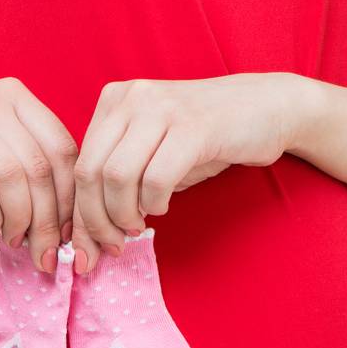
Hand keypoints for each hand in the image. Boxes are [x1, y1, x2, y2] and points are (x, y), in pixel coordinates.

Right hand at [0, 78, 77, 275]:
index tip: (70, 230)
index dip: (71, 195)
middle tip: (48, 252)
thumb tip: (67, 218)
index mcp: (14, 94)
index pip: (62, 146)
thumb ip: (26, 162)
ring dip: (21, 222)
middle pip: (41, 167)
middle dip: (50, 219)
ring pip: (13, 179)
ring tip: (16, 242)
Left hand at [69, 73, 299, 273]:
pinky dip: (155, 203)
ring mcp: (161, 108)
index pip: (79, 164)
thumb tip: (87, 238)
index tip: (86, 250)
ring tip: (140, 224)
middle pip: (89, 172)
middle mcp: (131, 97)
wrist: (267, 107)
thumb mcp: (152, 153)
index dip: (79, 214)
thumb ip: (118, 183)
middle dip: (96, 221)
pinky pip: (156, 178)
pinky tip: (164, 206)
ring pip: (116, 176)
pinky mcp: (192, 127)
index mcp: (114, 100)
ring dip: (124, 214)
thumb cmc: (206, 138)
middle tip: (114, 244)